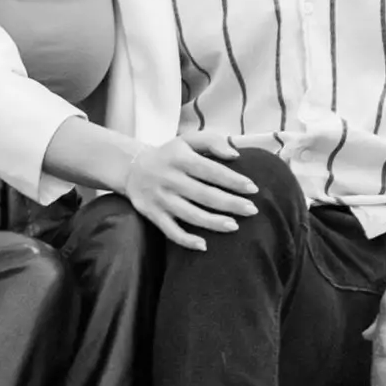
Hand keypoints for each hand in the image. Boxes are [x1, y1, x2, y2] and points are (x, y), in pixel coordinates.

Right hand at [123, 131, 257, 250]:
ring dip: (213, 222)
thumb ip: (211, 141)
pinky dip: (186, 240)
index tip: (253, 188)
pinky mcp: (152, 214)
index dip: (233, 180)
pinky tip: (204, 246)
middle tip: (252, 210)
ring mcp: (160, 198)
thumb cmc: (169, 155)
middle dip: (230, 203)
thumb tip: (235, 155)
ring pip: (190, 214)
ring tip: (235, 226)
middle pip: (204, 195)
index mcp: (179, 158)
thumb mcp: (187, 140)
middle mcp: (169, 179)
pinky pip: (170, 231)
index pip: (211, 170)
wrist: (132, 168)